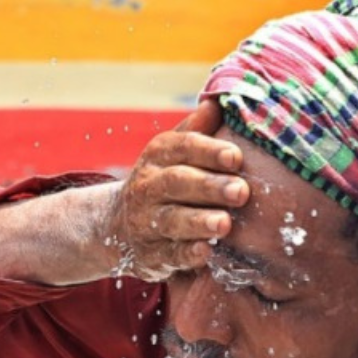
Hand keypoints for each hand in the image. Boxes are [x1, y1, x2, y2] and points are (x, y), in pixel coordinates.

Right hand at [110, 98, 249, 281]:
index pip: (182, 147)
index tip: (236, 157)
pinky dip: (187, 255)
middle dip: (210, 187)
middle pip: (177, 183)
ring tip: (225, 224)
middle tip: (241, 192)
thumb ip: (196, 131)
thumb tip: (217, 102)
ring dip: (199, 222)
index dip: (209, 151)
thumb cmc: (164, 181)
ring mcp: (146, 222)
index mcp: (159, 156)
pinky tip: (206, 253)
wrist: (115, 226)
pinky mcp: (150, 255)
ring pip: (172, 219)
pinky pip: (168, 255)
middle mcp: (148, 186)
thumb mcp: (173, 153)